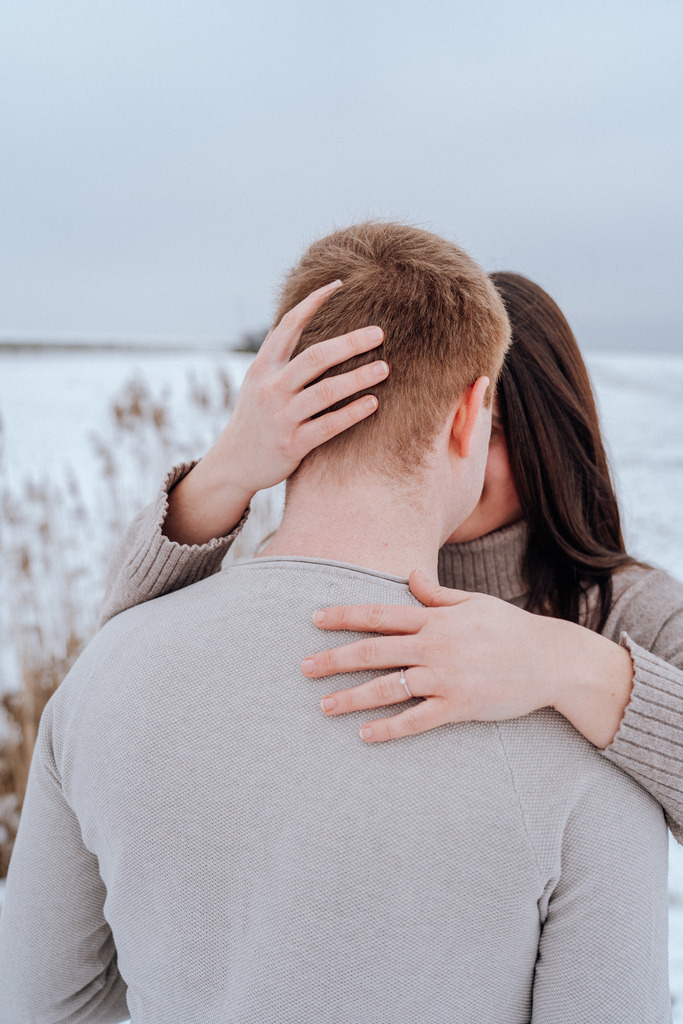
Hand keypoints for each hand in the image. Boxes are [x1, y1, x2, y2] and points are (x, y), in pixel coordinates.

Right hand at [164, 280, 388, 543]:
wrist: (233, 463)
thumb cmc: (256, 417)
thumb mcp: (259, 382)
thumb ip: (281, 357)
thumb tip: (308, 323)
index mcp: (262, 367)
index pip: (288, 325)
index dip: (312, 303)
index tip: (339, 285)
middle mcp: (271, 388)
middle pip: (315, 357)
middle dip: (350, 343)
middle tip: (379, 333)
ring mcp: (281, 417)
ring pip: (325, 392)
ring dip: (358, 378)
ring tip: (384, 369)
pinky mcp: (291, 444)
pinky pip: (328, 426)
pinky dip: (352, 413)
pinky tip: (373, 404)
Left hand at [302, 570, 632, 746]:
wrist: (552, 660)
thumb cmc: (511, 628)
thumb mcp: (475, 603)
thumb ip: (438, 594)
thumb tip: (410, 577)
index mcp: (436, 618)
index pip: (380, 614)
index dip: (344, 616)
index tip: (314, 619)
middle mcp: (436, 645)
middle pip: (374, 650)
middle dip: (335, 659)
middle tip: (303, 668)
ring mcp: (447, 677)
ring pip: (389, 688)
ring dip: (353, 697)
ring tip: (324, 706)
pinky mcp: (460, 706)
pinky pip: (418, 719)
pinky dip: (390, 728)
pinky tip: (364, 735)